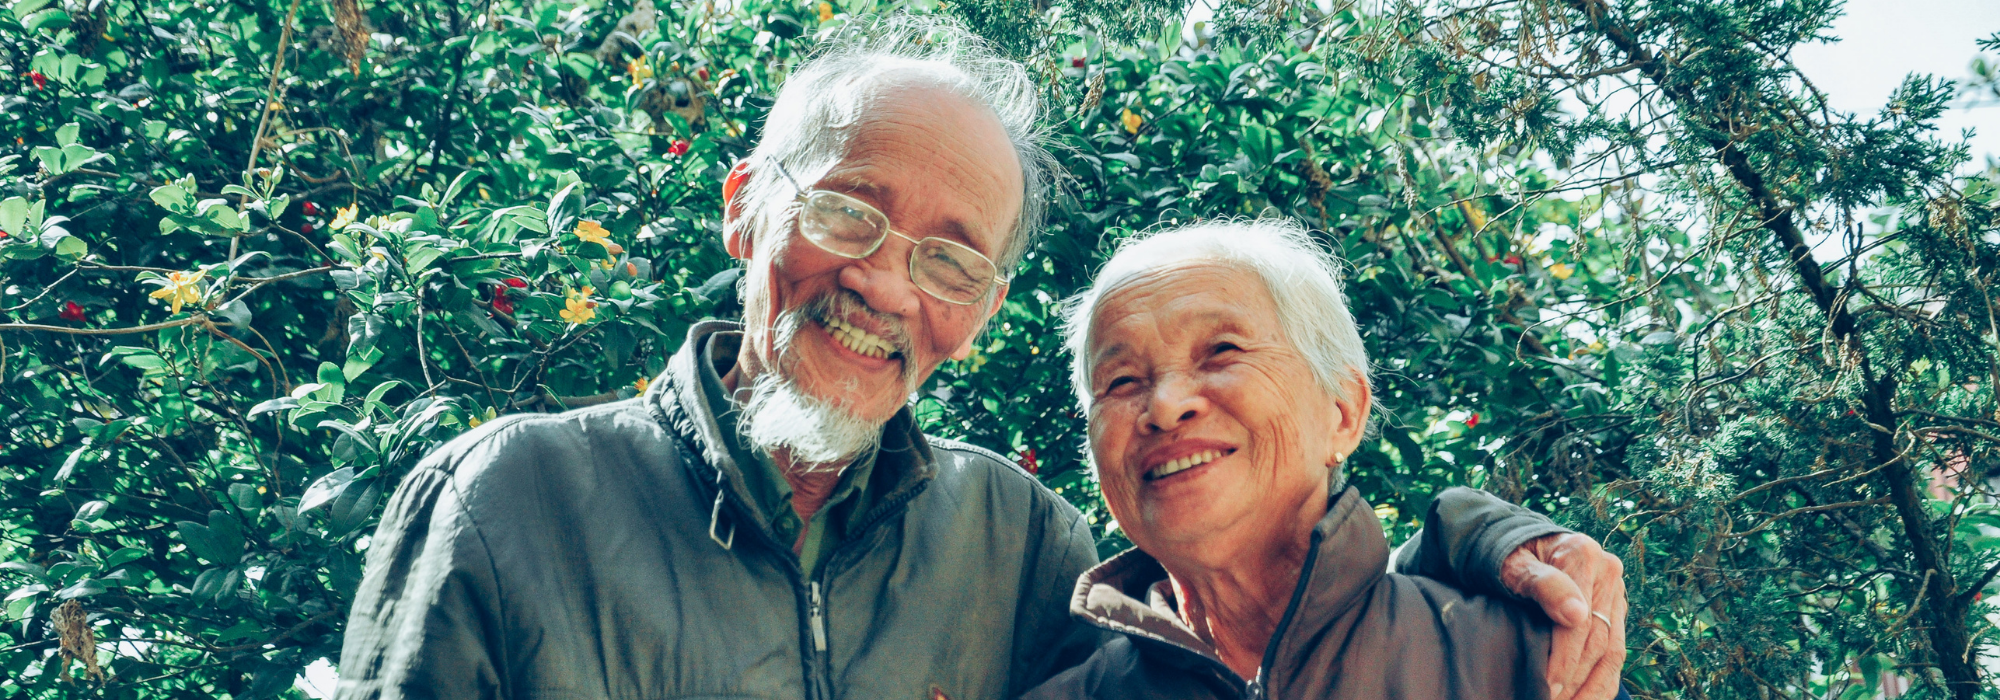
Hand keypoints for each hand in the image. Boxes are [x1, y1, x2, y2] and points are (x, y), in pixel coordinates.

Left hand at [1501, 532, 1626, 699]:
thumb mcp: (1514, 565)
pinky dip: (1602, 681)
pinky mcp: (1615, 609)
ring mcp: (1615, 592)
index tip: (1546, 687)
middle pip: (1598, 640)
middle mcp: (1607, 571)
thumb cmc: (1509, 556)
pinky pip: (1616, 651)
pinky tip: (1584, 699)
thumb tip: (1576, 615)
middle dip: (1575, 679)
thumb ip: (1542, 584)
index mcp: (1583, 554)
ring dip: (1592, 688)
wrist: (1520, 544)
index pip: (1580, 622)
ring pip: (1613, 651)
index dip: (1564, 660)